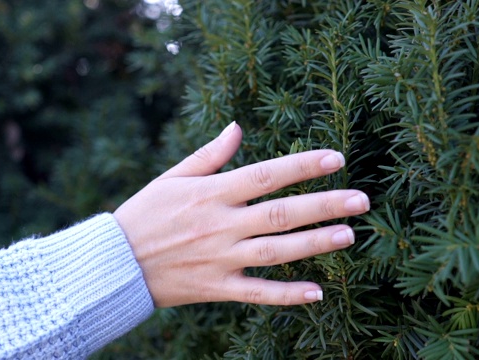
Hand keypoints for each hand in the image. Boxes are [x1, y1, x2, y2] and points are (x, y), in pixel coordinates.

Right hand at [114, 122, 369, 307]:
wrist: (116, 263)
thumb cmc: (144, 214)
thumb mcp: (172, 177)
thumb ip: (209, 155)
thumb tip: (238, 127)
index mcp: (211, 193)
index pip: (266, 175)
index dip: (302, 165)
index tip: (336, 158)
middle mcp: (220, 225)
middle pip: (281, 212)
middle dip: (324, 205)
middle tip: (362, 200)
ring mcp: (220, 258)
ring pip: (276, 251)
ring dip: (314, 244)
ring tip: (349, 235)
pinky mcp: (216, 288)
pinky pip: (257, 293)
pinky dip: (286, 294)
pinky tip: (317, 293)